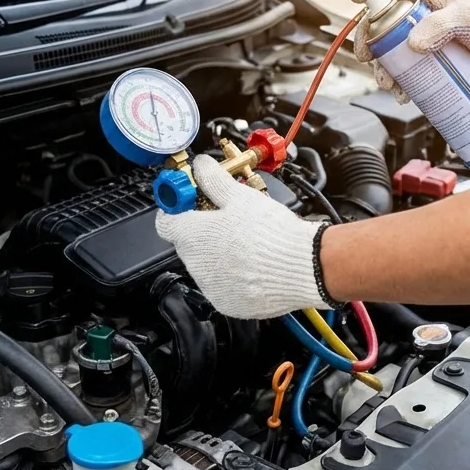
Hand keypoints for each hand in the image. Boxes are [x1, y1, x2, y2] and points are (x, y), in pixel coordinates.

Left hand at [154, 155, 336, 319]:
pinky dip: (232, 275)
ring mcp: (210, 286)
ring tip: (247, 243)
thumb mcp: (242, 197)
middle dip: (204, 231)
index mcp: (193, 235)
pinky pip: (221, 286)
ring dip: (218, 254)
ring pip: (205, 264)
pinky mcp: (226, 303)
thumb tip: (202, 166)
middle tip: (229, 220)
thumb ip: (214, 180)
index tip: (191, 202)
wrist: (303, 267)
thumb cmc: (273, 233)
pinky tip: (253, 264)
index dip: (178, 208)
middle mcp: (195, 263)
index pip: (165, 221)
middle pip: (188, 243)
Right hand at [349, 0, 469, 92]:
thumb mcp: (467, 18)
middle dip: (370, 39)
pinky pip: (413, 66)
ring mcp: (430, 33)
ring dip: (385, 66)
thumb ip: (440, 26)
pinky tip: (405, 93)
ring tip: (389, 84)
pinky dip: (404, 80)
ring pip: (395, 48)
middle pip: (384, 20)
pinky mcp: (437, 54)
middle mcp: (424, 10)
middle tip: (367, 57)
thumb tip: (412, 45)